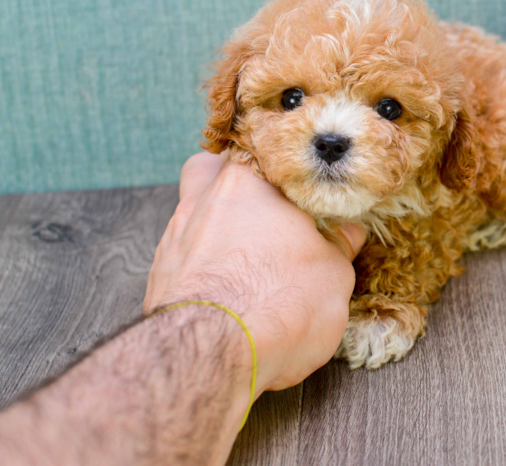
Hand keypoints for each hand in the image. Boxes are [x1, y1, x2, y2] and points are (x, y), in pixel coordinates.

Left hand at [143, 152, 364, 391]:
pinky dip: (203, 269)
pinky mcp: (159, 277)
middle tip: (263, 211)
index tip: (298, 191)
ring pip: (192, 216)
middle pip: (208, 171)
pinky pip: (183, 259)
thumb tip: (346, 235)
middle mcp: (201, 200)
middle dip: (230, 186)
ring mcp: (174, 238)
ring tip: (248, 261)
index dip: (278, 170)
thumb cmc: (277, 302)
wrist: (211, 353)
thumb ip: (339, 248)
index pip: (260, 152)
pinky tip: (226, 293)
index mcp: (247, 181)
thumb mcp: (333, 275)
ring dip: (216, 232)